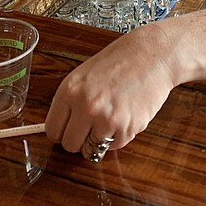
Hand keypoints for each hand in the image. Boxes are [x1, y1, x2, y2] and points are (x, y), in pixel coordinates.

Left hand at [45, 24, 177, 156]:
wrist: (152, 55)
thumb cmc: (120, 61)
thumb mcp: (85, 75)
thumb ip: (70, 101)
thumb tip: (60, 127)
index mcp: (70, 90)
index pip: (52, 130)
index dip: (61, 133)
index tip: (68, 131)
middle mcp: (86, 106)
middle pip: (70, 145)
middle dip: (79, 140)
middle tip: (89, 127)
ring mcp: (107, 119)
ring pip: (92, 150)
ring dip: (99, 139)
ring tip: (109, 118)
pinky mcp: (128, 128)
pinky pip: (115, 146)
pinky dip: (119, 136)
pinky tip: (124, 115)